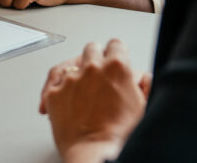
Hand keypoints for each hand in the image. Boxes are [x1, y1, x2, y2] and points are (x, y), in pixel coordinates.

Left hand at [40, 40, 150, 162]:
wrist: (95, 153)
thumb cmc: (119, 136)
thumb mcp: (144, 106)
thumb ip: (143, 84)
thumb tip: (139, 77)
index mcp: (117, 67)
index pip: (116, 45)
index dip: (117, 54)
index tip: (115, 59)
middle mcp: (92, 67)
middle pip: (92, 49)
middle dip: (96, 59)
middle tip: (99, 74)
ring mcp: (70, 79)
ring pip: (71, 62)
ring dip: (77, 72)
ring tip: (81, 86)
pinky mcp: (53, 92)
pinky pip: (52, 80)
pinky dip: (56, 84)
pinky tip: (61, 92)